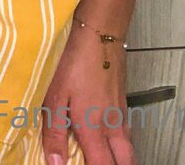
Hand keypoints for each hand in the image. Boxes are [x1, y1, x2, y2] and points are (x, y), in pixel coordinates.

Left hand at [42, 26, 137, 164]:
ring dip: (120, 160)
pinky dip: (122, 145)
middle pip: (126, 164)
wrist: (100, 32)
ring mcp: (121, 114)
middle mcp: (113, 127)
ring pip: (129, 150)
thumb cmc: (74, 62)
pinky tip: (108, 139)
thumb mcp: (56, 96)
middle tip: (97, 162)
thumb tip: (55, 164)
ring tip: (104, 158)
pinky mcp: (124, 101)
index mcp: (94, 130)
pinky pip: (128, 134)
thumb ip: (55, 132)